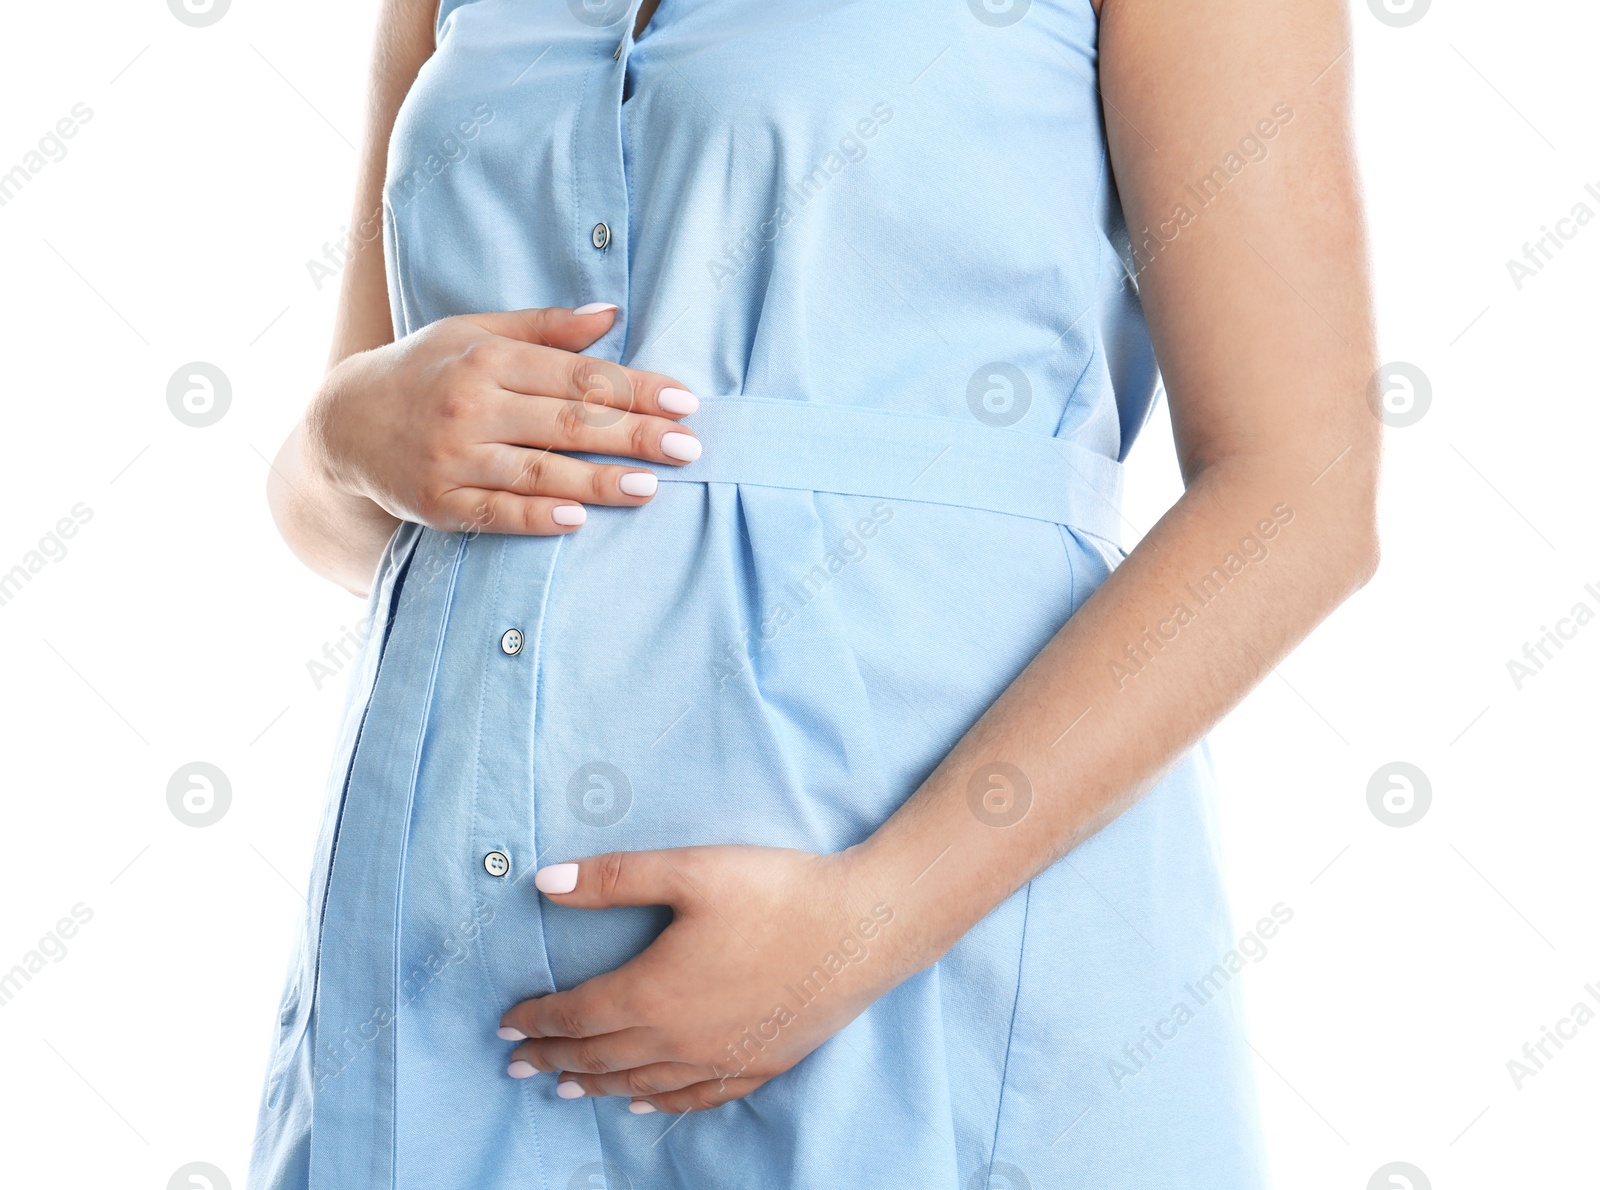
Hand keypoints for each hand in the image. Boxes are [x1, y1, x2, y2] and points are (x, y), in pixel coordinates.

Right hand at [309, 304, 701, 535]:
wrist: (342, 425)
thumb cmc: (423, 371)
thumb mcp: (474, 333)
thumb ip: (545, 328)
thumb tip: (612, 313)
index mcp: (487, 360)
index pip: (577, 376)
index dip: (635, 388)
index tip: (684, 402)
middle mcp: (470, 407)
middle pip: (568, 423)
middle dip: (634, 436)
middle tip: (688, 447)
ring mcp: (454, 459)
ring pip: (539, 472)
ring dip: (598, 481)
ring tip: (650, 487)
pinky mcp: (440, 504)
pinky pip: (498, 514)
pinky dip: (538, 517)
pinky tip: (580, 520)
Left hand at [497, 846, 913, 1113]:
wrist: (862, 928)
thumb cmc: (777, 891)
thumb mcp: (689, 869)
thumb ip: (612, 878)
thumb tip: (544, 881)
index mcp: (652, 993)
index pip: (577, 1015)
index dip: (537, 1020)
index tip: (505, 1026)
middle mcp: (679, 1039)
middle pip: (599, 1056)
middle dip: (552, 1058)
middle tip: (516, 1066)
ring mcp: (720, 1058)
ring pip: (640, 1083)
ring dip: (595, 1085)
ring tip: (564, 1087)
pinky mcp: (758, 1064)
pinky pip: (694, 1096)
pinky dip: (657, 1102)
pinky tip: (642, 1102)